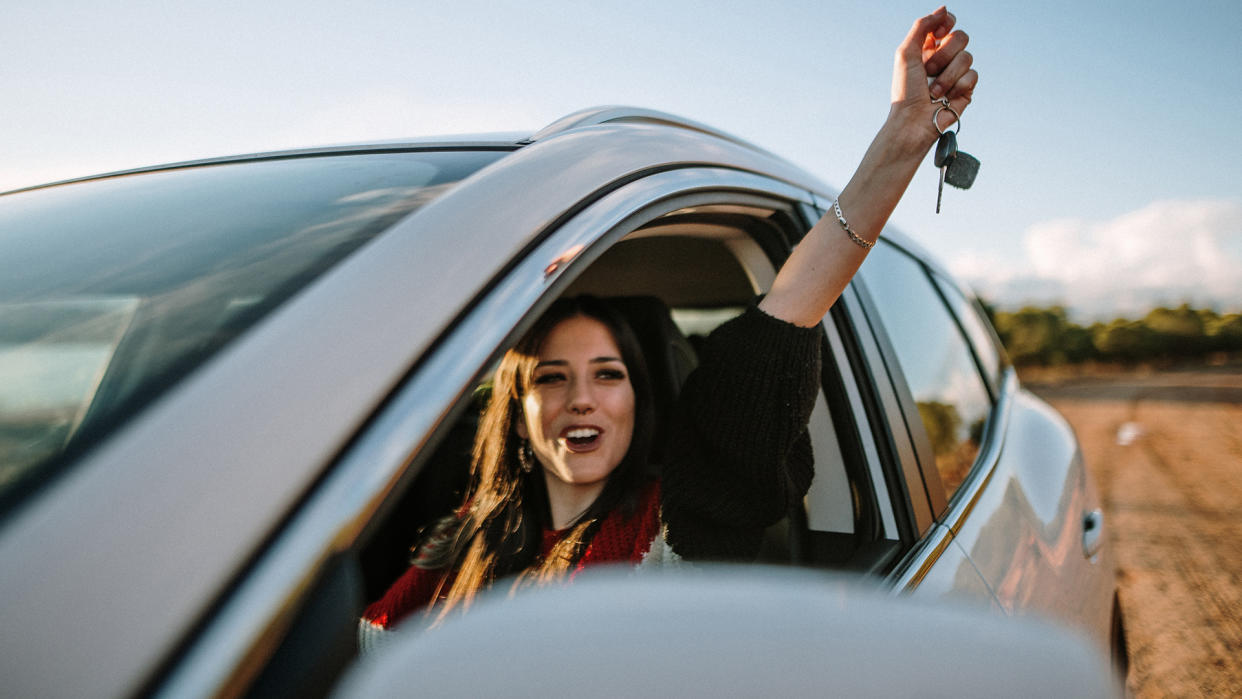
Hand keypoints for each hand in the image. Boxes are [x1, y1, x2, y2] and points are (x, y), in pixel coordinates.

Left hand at [891, 6, 977, 142]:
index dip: (946, 24)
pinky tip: (946, 98)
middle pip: (961, 37)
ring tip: (934, 91)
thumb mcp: (906, 53)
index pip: (947, 23)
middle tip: (928, 70)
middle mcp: (944, 57)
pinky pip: (972, 75)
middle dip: (944, 54)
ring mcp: (956, 73)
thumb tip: (944, 9)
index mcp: (928, 47)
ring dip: (947, 75)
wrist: (913, 121)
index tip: (937, 34)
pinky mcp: (966, 88)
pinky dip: (957, 87)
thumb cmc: (905, 90)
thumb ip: (923, 26)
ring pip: (967, 57)